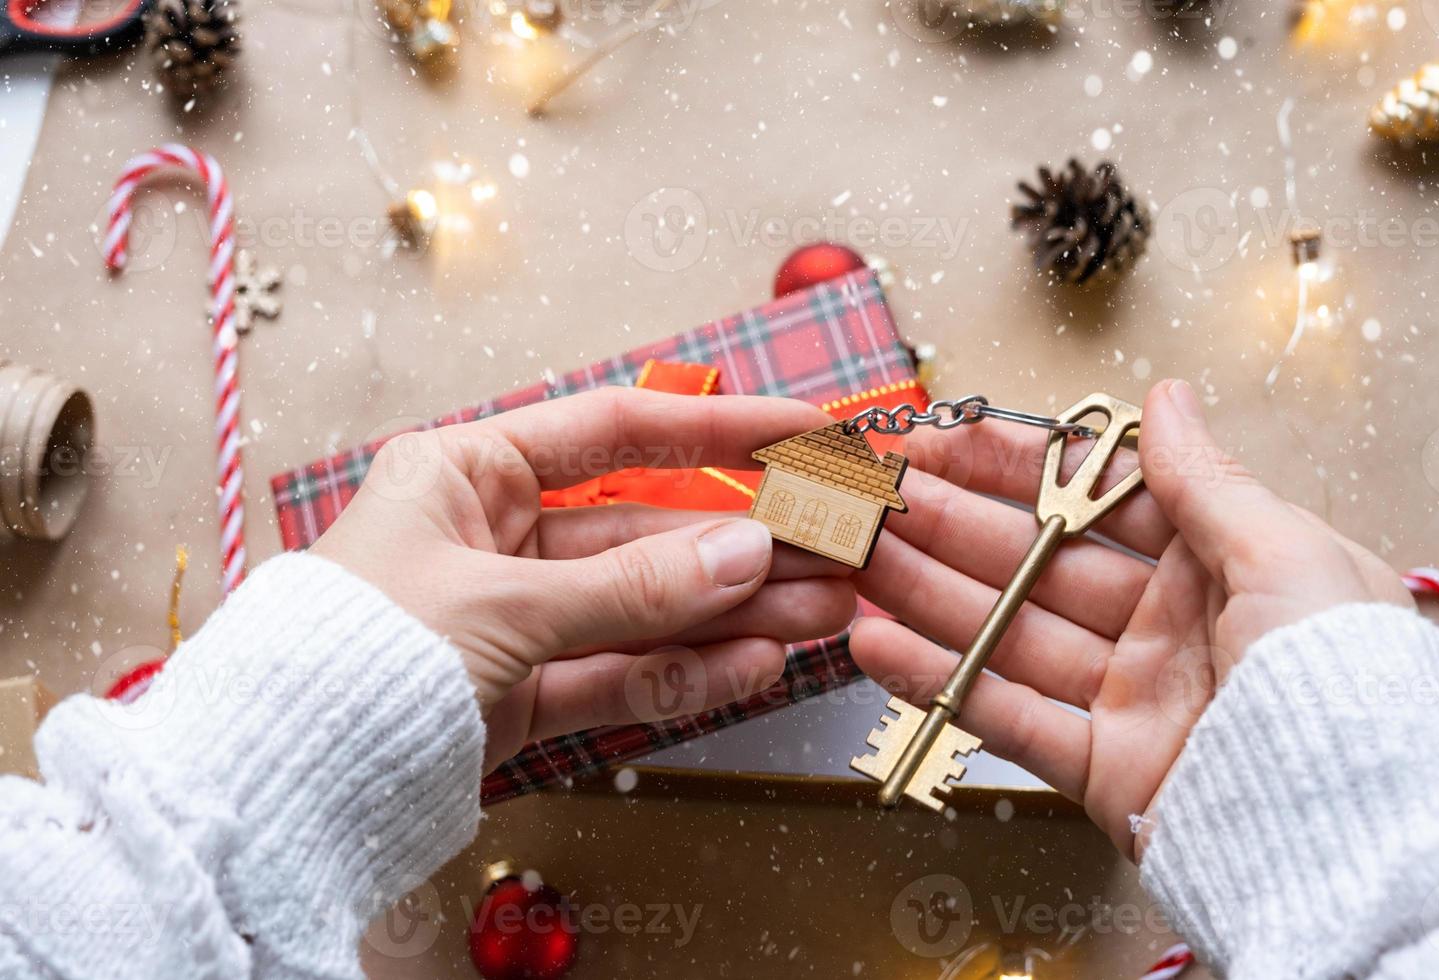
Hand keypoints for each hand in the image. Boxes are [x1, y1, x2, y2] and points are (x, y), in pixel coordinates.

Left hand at [311, 388, 854, 765]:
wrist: (277, 789)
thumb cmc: (349, 658)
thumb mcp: (496, 606)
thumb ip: (628, 587)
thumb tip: (746, 552)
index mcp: (465, 474)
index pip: (615, 432)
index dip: (717, 427)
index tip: (801, 430)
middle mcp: (494, 537)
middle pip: (646, 527)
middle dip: (743, 539)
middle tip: (831, 542)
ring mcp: (516, 619)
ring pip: (646, 606)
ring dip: (734, 609)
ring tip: (822, 607)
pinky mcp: (524, 694)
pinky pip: (621, 672)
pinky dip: (688, 670)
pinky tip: (756, 660)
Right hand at [847, 379, 1408, 858]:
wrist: (1351, 833)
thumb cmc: (1342, 681)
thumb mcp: (1287, 554)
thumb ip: (1206, 480)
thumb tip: (1168, 397)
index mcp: (1215, 562)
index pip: (1089, 496)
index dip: (1008, 467)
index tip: (936, 443)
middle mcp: (1166, 624)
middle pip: (1033, 563)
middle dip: (945, 527)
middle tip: (871, 501)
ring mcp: (1129, 697)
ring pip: (1008, 633)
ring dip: (925, 596)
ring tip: (854, 560)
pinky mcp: (1103, 769)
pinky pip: (1008, 717)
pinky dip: (941, 684)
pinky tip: (881, 647)